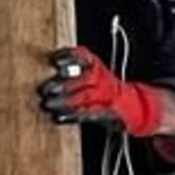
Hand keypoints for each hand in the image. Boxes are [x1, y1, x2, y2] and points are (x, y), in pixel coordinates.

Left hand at [39, 46, 164, 136]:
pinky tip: (59, 118)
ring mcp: (107, 96)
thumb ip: (71, 72)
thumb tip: (42, 70)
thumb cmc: (103, 90)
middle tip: (44, 89)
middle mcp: (103, 79)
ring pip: (85, 97)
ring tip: (48, 104)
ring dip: (65, 101)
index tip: (53, 60)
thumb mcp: (90, 76)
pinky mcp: (108, 113)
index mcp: (97, 67)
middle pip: (84, 78)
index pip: (83, 56)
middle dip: (63, 83)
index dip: (68, 56)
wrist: (132, 106)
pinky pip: (89, 114)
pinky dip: (72, 116)